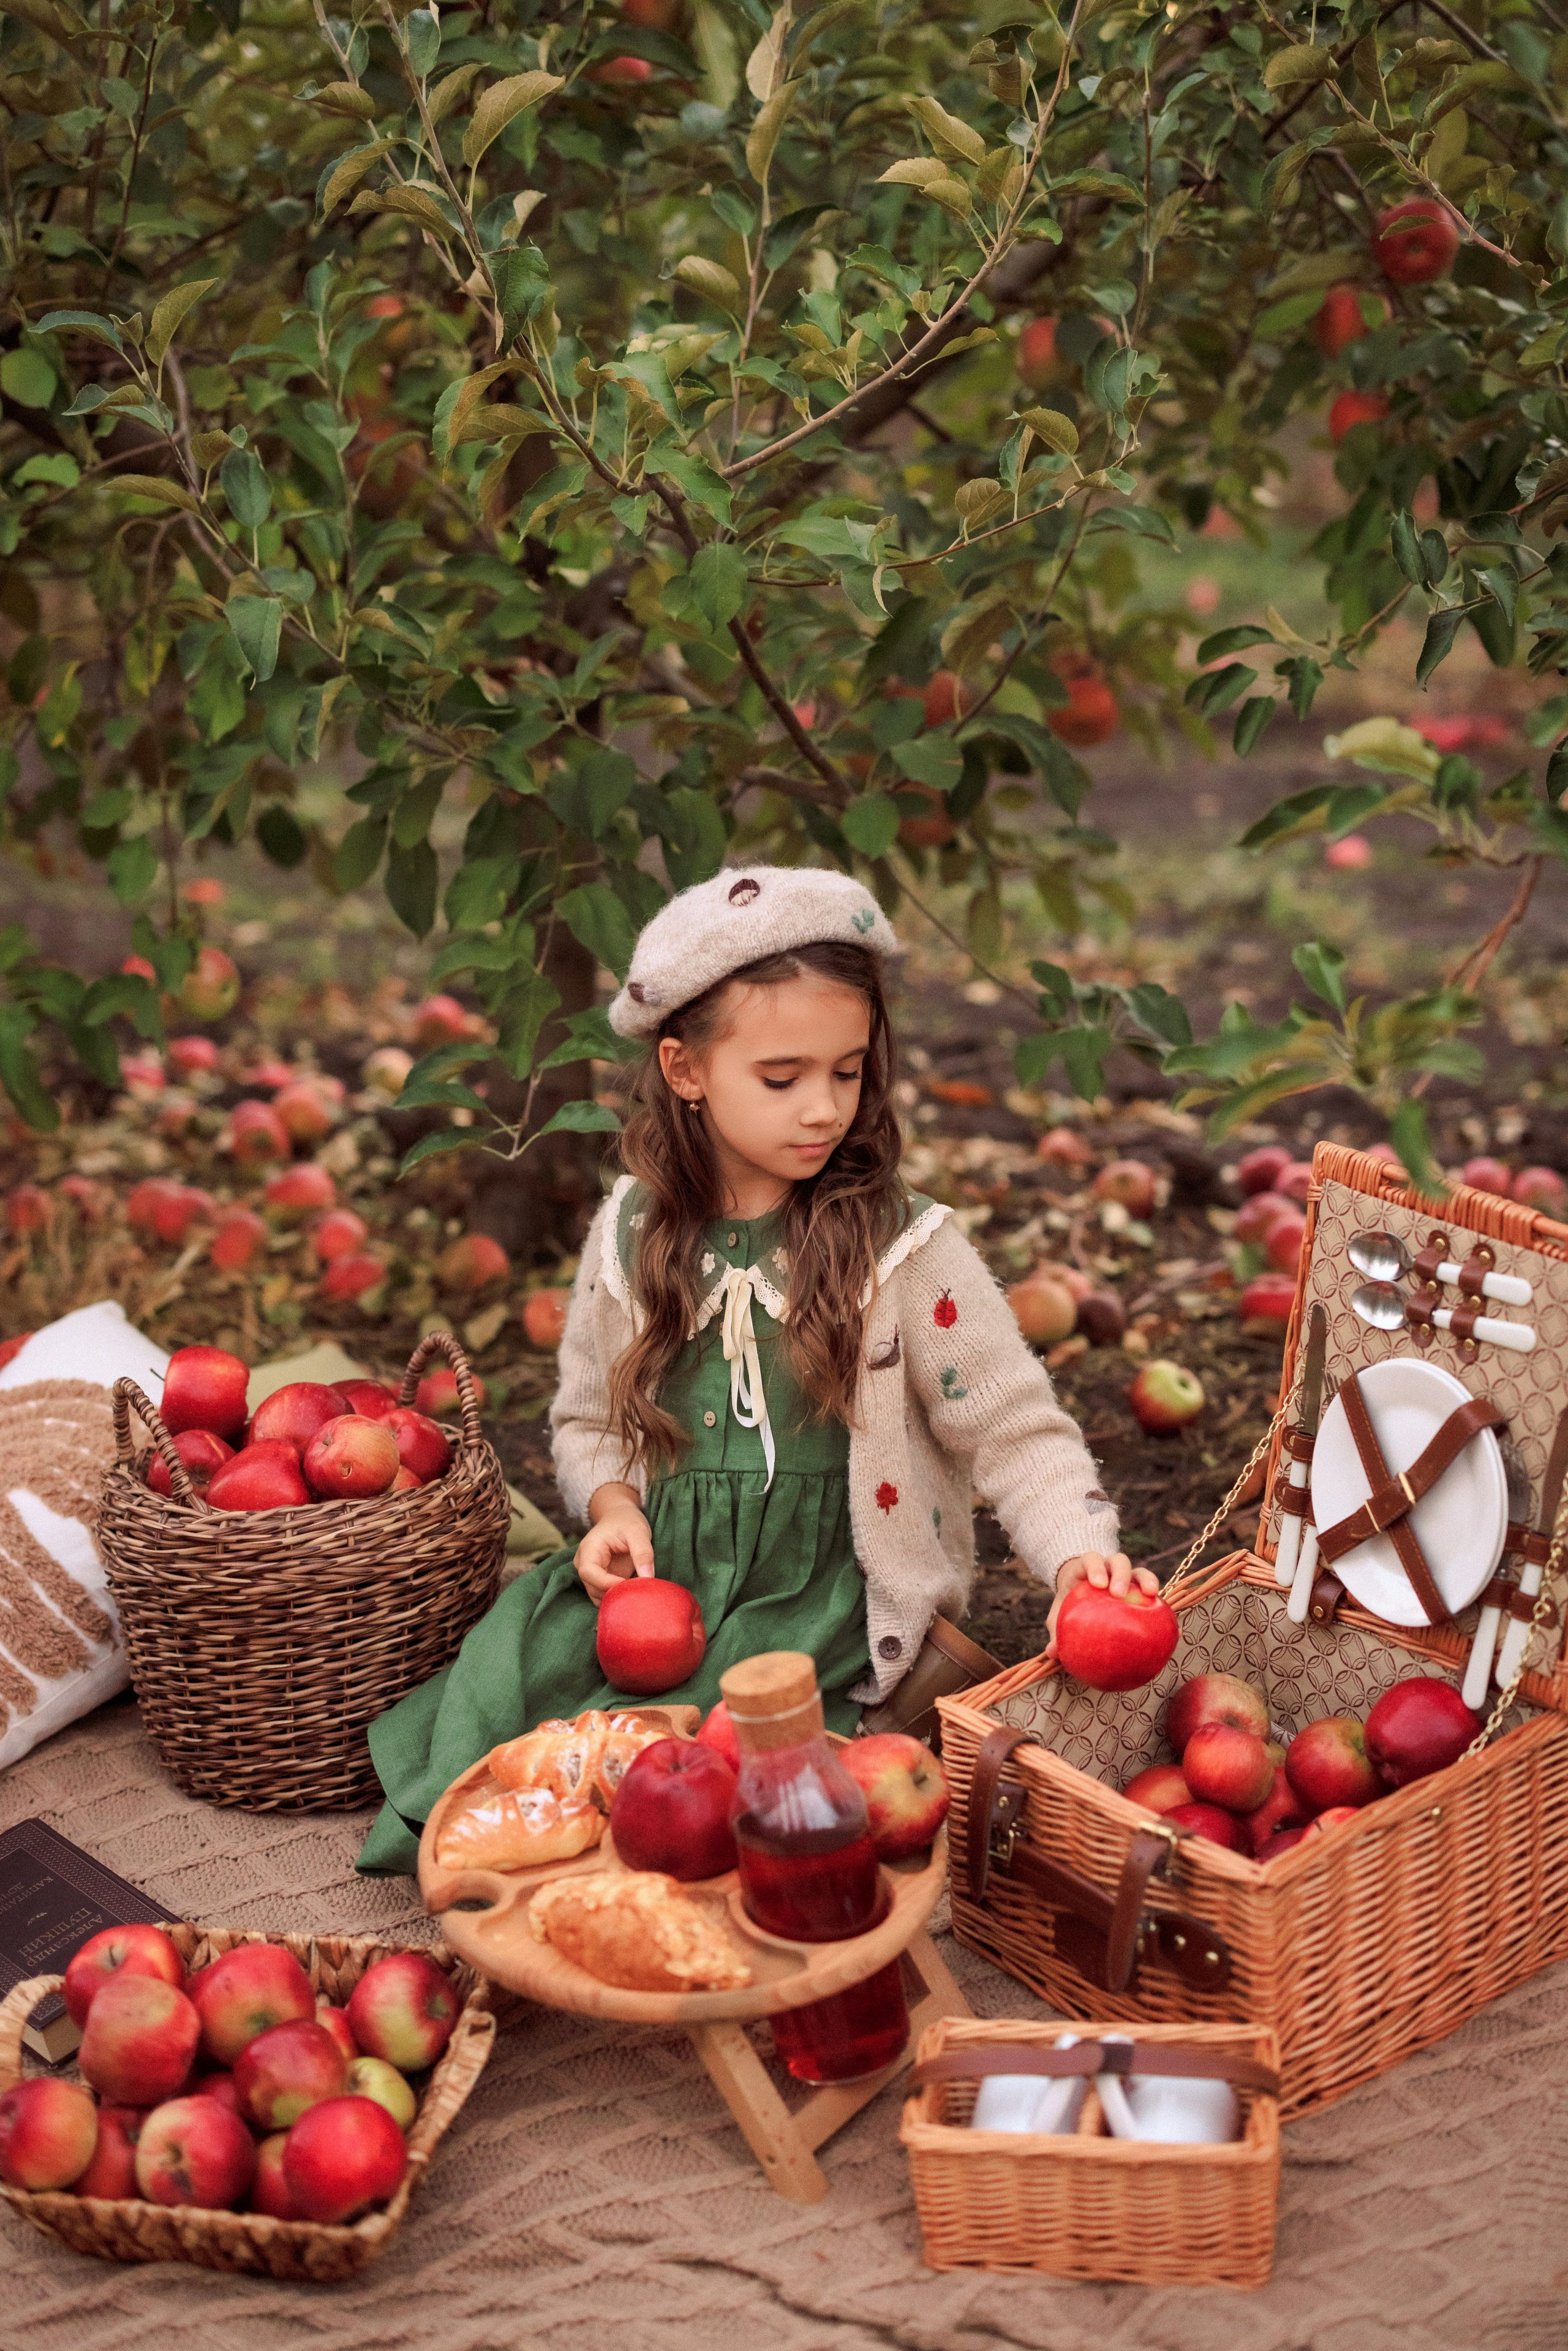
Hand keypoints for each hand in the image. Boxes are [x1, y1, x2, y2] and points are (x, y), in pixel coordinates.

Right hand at [575, 1491, 654, 1604]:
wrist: (620, 1517)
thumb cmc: (627, 1522)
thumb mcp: (638, 1532)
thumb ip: (643, 1553)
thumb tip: (648, 1578)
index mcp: (589, 1549)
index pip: (589, 1573)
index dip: (607, 1583)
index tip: (630, 1585)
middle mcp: (584, 1564)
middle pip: (593, 1588)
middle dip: (615, 1593)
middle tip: (639, 1591)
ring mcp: (591, 1575)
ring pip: (598, 1597)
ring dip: (617, 1599)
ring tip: (637, 1592)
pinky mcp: (600, 1581)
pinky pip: (605, 1596)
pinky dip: (618, 1599)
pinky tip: (633, 1593)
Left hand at [1044, 1551, 1158, 1656]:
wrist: (1082, 1597)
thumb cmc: (1069, 1605)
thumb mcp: (1060, 1615)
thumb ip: (1056, 1631)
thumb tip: (1052, 1653)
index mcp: (1086, 1568)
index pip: (1091, 1559)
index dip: (1095, 1567)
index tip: (1098, 1583)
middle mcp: (1109, 1567)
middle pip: (1118, 1561)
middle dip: (1120, 1574)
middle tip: (1119, 1593)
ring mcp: (1128, 1576)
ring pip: (1140, 1571)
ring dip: (1146, 1580)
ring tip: (1151, 1595)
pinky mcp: (1141, 1589)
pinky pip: (1155, 1596)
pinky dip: (1164, 1608)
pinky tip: (1175, 1630)